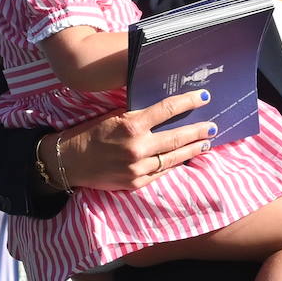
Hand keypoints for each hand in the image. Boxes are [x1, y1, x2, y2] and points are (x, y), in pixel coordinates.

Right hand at [43, 91, 216, 191]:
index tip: (204, 96)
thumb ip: (137, 116)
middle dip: (198, 131)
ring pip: (174, 158)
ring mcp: (138, 168)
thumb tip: (164, 110)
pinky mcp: (136, 183)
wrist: (67, 162)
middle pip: (177, 137)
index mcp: (131, 125)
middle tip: (213, 126)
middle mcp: (137, 147)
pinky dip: (174, 164)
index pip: (167, 110)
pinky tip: (184, 159)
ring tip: (206, 144)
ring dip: (193, 150)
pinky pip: (162, 172)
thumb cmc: (89, 133)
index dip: (188, 102)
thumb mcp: (113, 116)